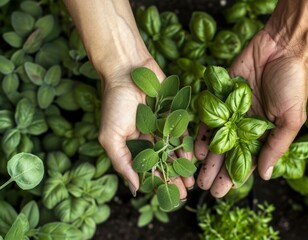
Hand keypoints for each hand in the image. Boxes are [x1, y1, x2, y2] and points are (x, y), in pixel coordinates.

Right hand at [98, 58, 194, 197]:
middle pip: (163, 163)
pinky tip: (192, 161)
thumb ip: (121, 163)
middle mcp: (149, 138)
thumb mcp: (111, 137)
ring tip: (190, 182)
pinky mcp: (175, 115)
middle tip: (183, 194)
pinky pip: (183, 134)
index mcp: (133, 145)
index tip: (168, 198)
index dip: (157, 184)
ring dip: (182, 167)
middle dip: (173, 179)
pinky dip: (187, 147)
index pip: (147, 169)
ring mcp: (162, 127)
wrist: (128, 70)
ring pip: (175, 152)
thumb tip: (134, 189)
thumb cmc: (114, 103)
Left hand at [195, 30, 307, 196]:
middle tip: (203, 188)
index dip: (234, 176)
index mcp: (263, 133)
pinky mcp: (220, 95)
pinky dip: (201, 131)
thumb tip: (265, 176)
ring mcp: (231, 111)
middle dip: (216, 171)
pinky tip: (194, 147)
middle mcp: (245, 125)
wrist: (280, 47)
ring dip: (206, 156)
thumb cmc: (292, 83)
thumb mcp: (291, 119)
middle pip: (227, 153)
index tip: (222, 192)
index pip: (247, 160)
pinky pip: (208, 115)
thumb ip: (276, 146)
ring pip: (215, 138)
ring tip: (195, 174)